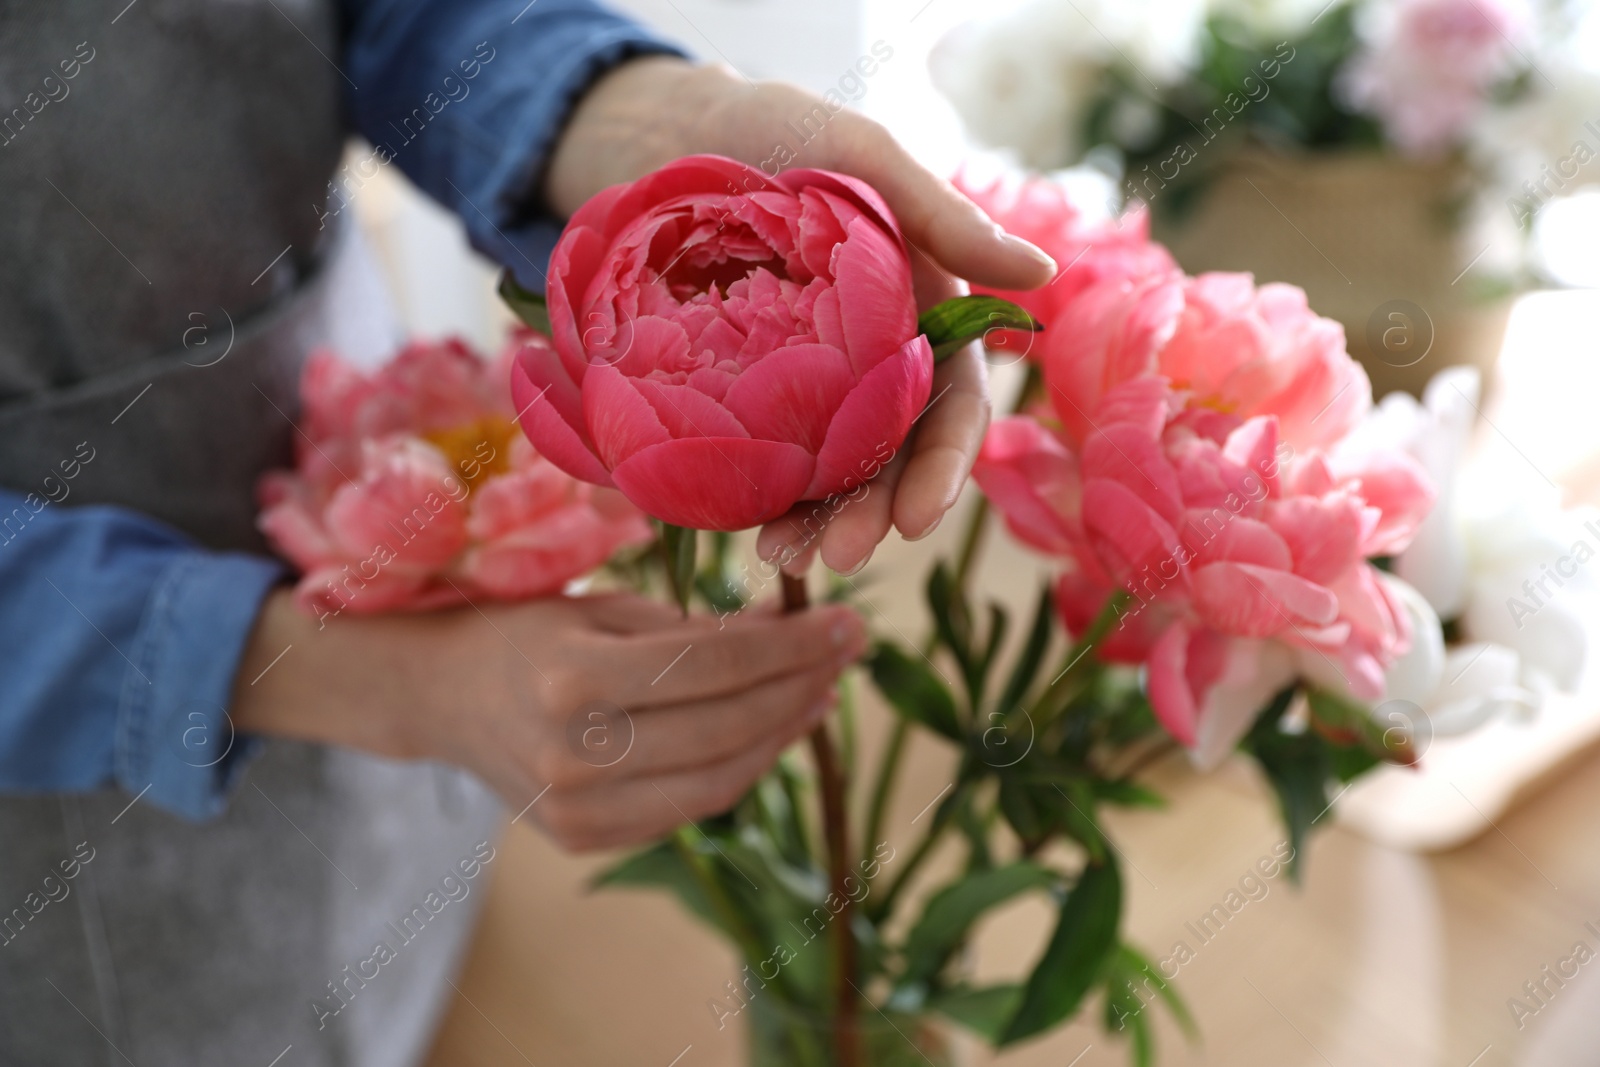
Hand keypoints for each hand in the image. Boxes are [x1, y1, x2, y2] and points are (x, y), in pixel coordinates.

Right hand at [232, 588, 865, 851]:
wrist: (441, 696)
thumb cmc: (528, 632)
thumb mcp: (607, 608)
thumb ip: (700, 625)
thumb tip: (795, 624)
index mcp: (573, 677)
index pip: (716, 665)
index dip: (794, 646)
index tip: (849, 622)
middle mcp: (574, 752)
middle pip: (728, 726)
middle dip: (803, 686)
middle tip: (849, 651)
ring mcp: (578, 808)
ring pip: (720, 779)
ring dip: (783, 733)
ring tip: (822, 693)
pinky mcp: (585, 839)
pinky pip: (690, 808)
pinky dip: (741, 769)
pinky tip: (773, 731)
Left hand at [544, 58, 1056, 575]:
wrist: (661, 133)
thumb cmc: (774, 130)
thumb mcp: (858, 154)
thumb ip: (942, 216)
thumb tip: (1040, 273)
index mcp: (918, 312)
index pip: (950, 404)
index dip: (943, 465)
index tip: (919, 518)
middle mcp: (869, 361)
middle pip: (889, 456)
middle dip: (873, 513)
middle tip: (841, 554)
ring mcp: (804, 385)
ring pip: (827, 472)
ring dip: (815, 523)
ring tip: (783, 558)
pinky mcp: (740, 396)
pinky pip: (758, 458)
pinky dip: (754, 499)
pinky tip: (739, 527)